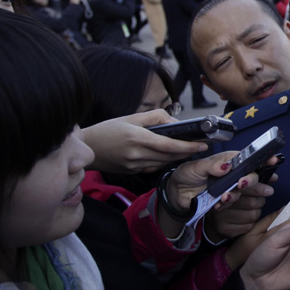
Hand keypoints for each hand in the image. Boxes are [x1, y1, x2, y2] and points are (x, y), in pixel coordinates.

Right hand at [83, 110, 207, 173]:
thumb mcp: (130, 117)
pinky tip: (167, 156)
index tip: (202, 144)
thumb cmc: (107, 130)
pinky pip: (154, 167)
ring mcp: (134, 165)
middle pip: (170, 156)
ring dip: (177, 157)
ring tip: (187, 150)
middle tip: (199, 146)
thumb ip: (155, 117)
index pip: (169, 145)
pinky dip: (164, 162)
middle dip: (187, 152)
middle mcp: (137, 154)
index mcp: (137, 138)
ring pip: (164, 163)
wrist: (87, 148)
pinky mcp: (133, 172)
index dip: (188, 146)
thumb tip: (174, 122)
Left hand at [159, 152, 268, 237]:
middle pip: (253, 176)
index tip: (273, 161)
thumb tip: (226, 166)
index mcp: (229, 161)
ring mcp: (232, 188)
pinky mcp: (228, 202)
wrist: (176, 195)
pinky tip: (218, 205)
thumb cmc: (186, 176)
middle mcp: (234, 174)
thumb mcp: (195, 168)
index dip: (264, 159)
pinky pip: (236, 205)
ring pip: (246, 193)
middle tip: (242, 184)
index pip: (250, 158)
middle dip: (251, 181)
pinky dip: (228, 205)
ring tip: (224, 197)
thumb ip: (211, 166)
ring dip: (237, 195)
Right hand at [204, 174, 275, 241]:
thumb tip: (274, 177)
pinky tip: (244, 220)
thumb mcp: (243, 186)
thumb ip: (257, 180)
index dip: (257, 188)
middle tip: (259, 200)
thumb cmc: (234, 199)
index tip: (269, 191)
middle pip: (252, 202)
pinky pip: (248, 227)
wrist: (216, 218)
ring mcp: (220, 215)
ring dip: (255, 212)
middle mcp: (220, 200)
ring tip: (250, 210)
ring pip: (252, 215)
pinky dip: (250, 224)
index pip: (244, 185)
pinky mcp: (223, 229)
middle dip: (259, 201)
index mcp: (226, 185)